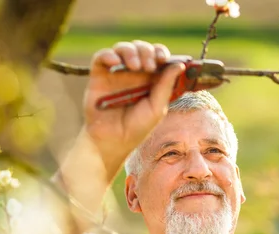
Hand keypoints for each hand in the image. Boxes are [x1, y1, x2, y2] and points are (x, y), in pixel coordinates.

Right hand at [83, 40, 186, 156]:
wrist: (113, 140)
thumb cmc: (137, 127)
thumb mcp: (157, 108)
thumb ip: (166, 86)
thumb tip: (180, 65)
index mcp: (150, 79)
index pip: (157, 56)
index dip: (161, 52)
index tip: (163, 58)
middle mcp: (134, 73)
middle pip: (141, 48)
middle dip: (147, 51)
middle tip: (149, 66)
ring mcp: (116, 73)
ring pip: (123, 48)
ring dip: (130, 51)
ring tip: (135, 67)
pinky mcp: (99, 75)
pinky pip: (101, 57)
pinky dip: (108, 54)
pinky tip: (115, 62)